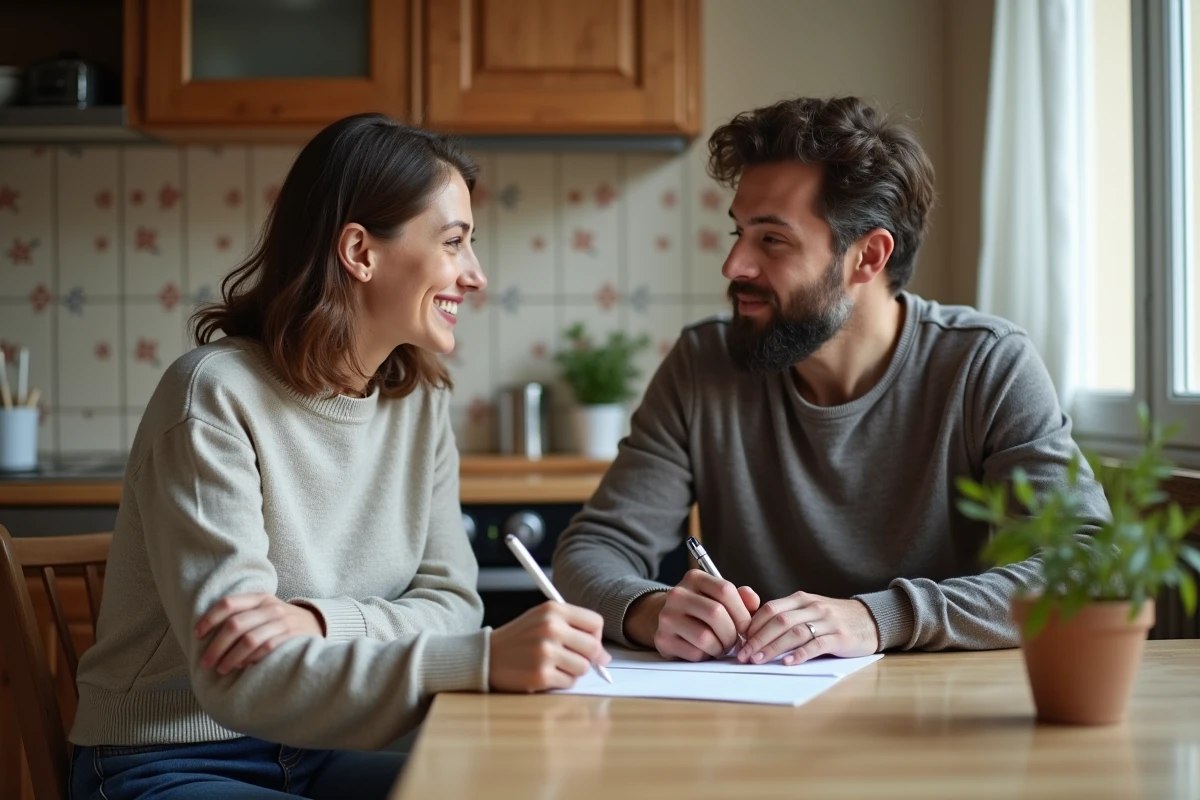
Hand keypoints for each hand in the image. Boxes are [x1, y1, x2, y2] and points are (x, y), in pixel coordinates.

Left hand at [195, 593, 323, 674]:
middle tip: (205, 662)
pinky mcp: (291, 637)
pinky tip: (241, 667)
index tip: (197, 635)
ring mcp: (282, 622)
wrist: (314, 624)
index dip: (209, 619)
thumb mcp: (262, 610)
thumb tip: (206, 635)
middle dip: (216, 646)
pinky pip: (266, 649)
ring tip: (221, 669)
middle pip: (235, 625)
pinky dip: (251, 659)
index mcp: (259, 598)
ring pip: (249, 640)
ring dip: (231, 657)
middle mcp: (270, 607)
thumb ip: (240, 615)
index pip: (228, 604)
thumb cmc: (277, 621)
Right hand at [489, 601, 611, 691]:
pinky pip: (569, 682)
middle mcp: (550, 628)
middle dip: (588, 657)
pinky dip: (560, 681)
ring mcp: (545, 652)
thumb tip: (605, 657)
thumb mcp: (542, 619)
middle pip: (593, 647)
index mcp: (553, 610)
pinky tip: (545, 674)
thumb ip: (574, 630)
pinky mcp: (541, 675)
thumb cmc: (519, 639)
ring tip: (554, 665)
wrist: (486, 656)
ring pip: (583, 667)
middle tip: (571, 658)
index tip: (587, 644)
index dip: (596, 636)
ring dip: (573, 670)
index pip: (595, 623)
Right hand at [629, 570, 759, 660]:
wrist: (671, 621)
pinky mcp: (663, 639)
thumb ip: (742, 598)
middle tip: (734, 641)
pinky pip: (694, 653)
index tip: (746, 627)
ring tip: (721, 646)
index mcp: (694, 578)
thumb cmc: (702, 609)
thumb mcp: (720, 597)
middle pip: (716, 613)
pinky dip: (706, 656)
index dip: (742, 612)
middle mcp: (677, 594)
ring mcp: (667, 617)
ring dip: (720, 647)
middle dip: (732, 633)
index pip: (725, 590)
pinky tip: (705, 651)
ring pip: (704, 637)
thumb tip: (754, 602)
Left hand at [739, 592, 879, 665]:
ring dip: (773, 647)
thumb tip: (753, 632)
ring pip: (794, 632)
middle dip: (757, 638)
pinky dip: (800, 654)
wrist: (871, 619)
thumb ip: (786, 616)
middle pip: (779, 621)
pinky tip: (787, 662)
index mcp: (801, 599)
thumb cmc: (833, 619)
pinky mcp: (841, 637)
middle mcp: (813, 607)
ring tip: (758, 660)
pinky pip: (817, 645)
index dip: (752, 625)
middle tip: (743, 655)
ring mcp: (827, 621)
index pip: (770, 609)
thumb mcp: (808, 610)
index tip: (739, 641)